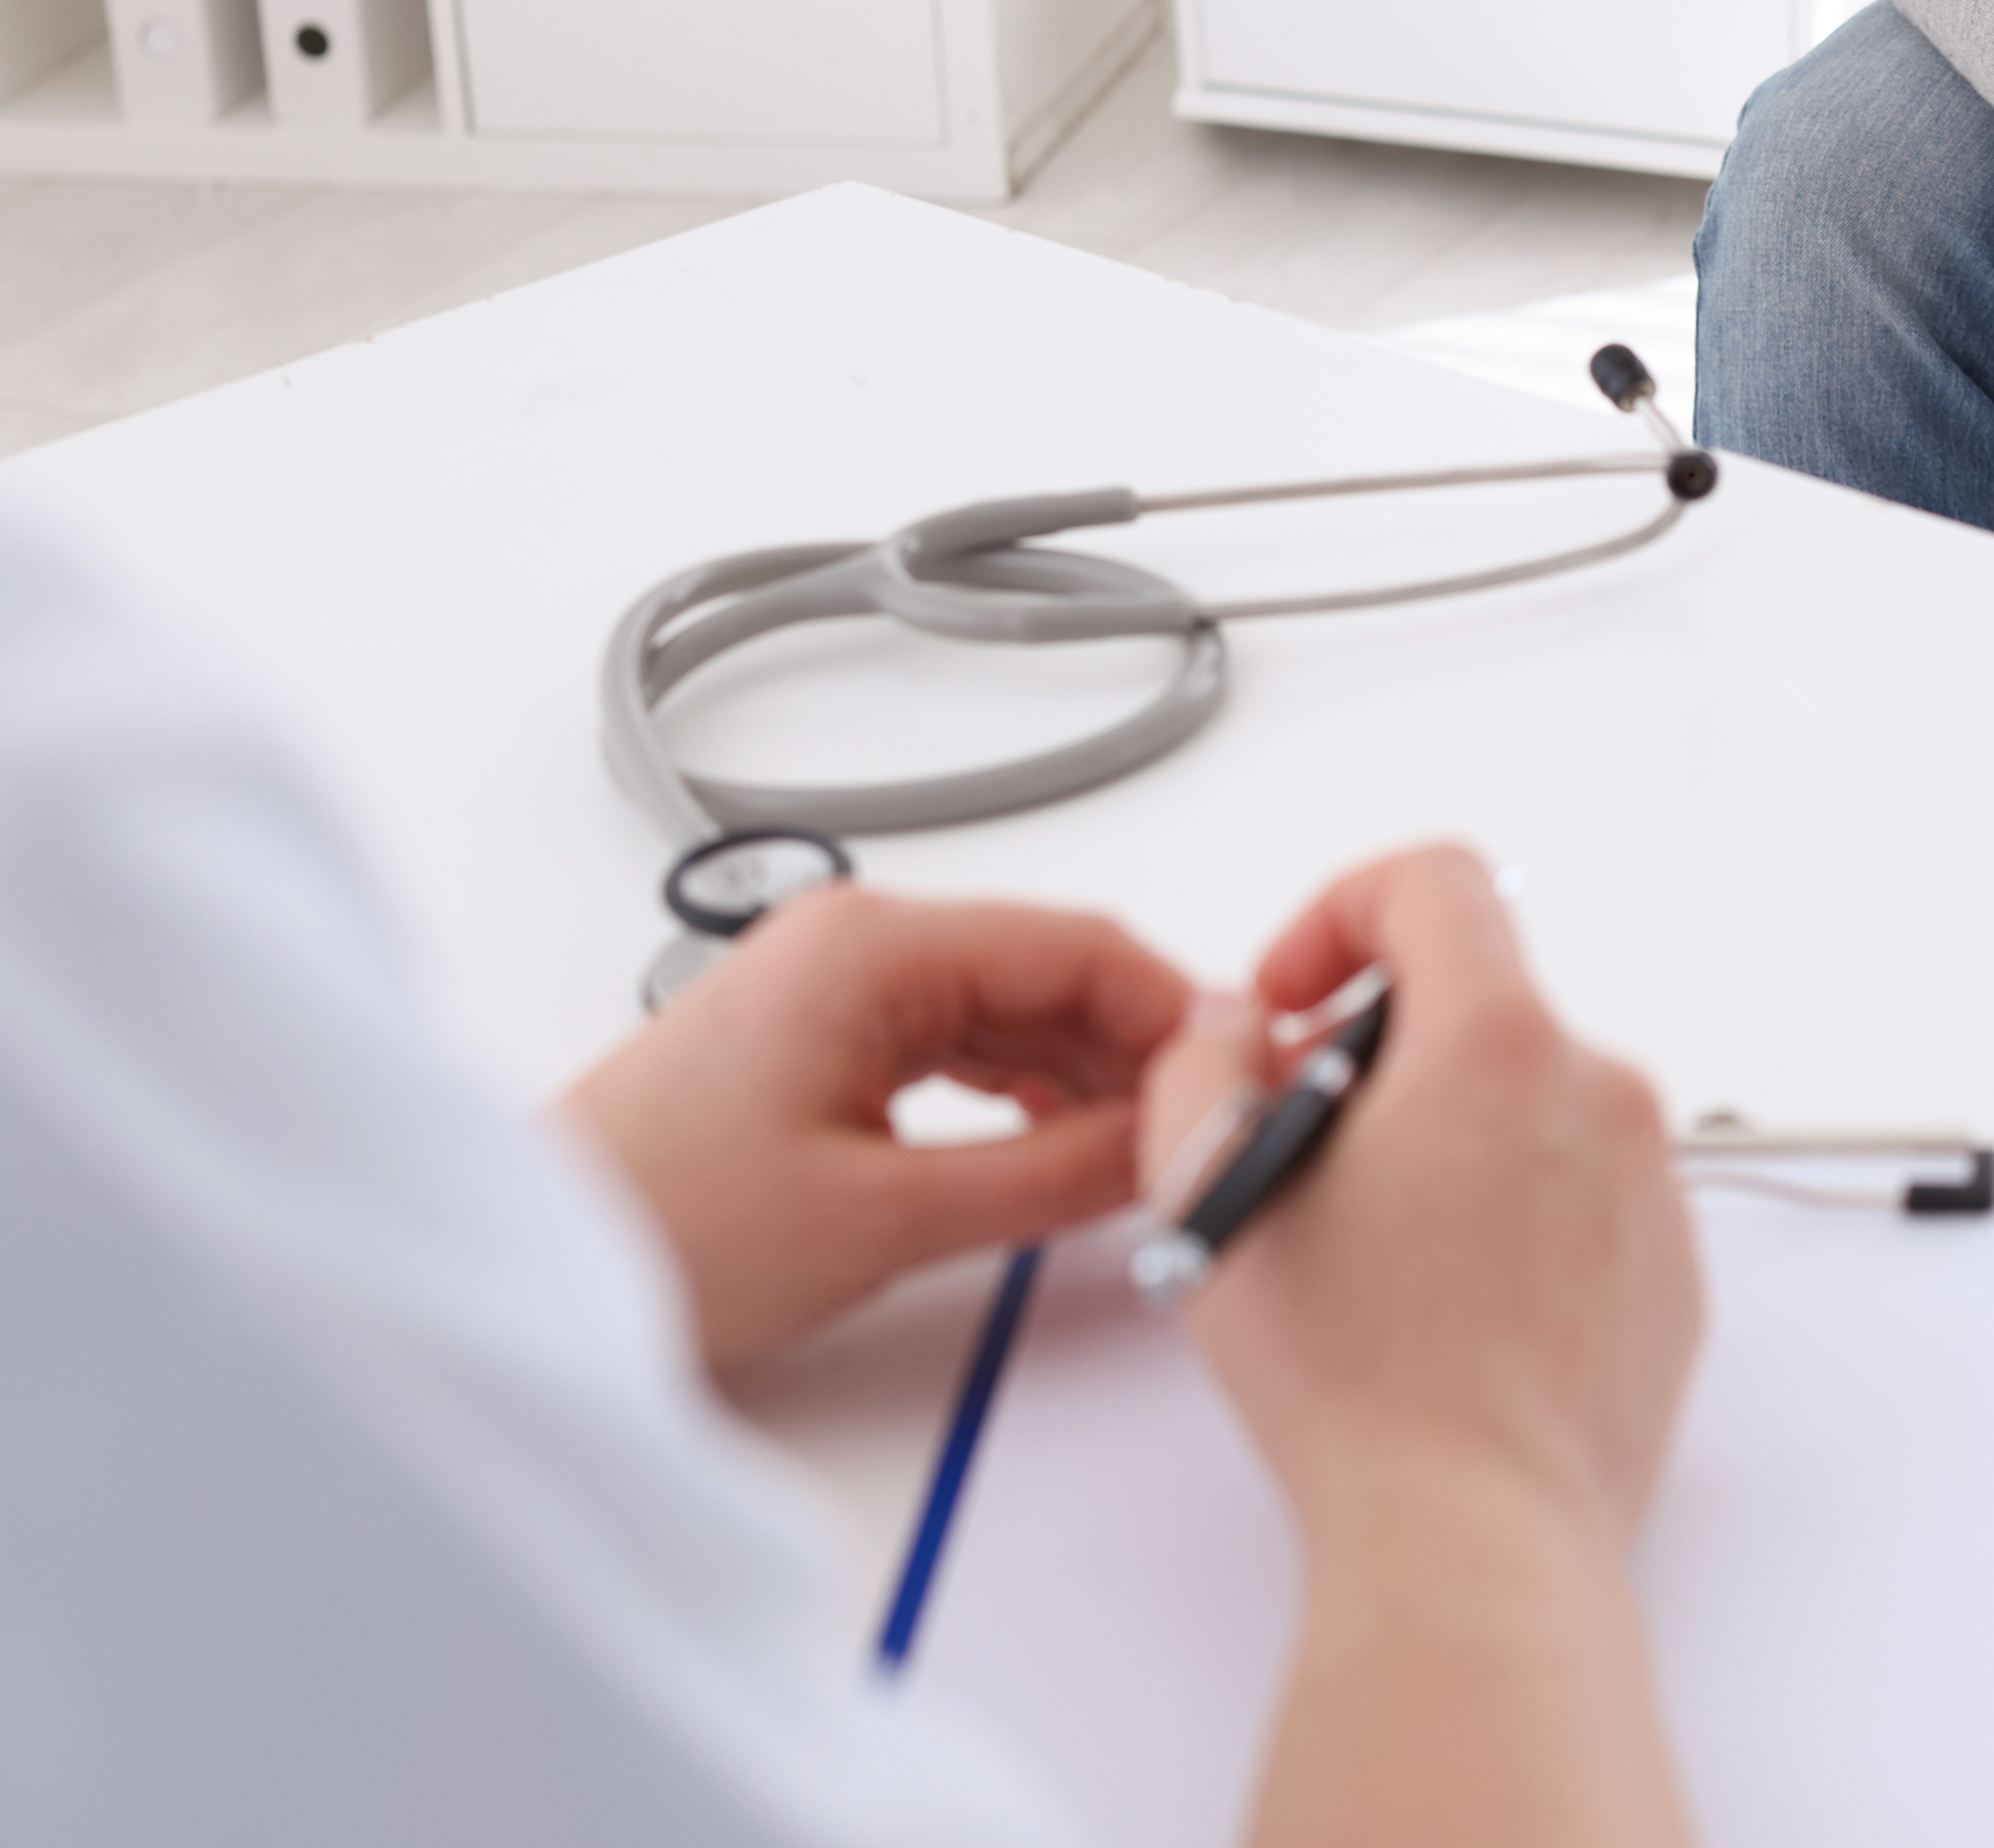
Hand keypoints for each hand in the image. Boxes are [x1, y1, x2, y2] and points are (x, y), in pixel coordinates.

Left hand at [561, 887, 1192, 1367]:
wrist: (532, 1270)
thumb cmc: (658, 1228)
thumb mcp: (890, 1215)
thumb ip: (1052, 1176)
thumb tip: (1164, 1143)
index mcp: (873, 947)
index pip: (1081, 948)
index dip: (1179, 1012)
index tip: (1239, 1075)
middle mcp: (854, 944)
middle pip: (1052, 973)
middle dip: (1140, 1050)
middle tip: (1205, 1129)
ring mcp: (833, 989)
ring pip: (1012, 1012)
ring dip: (1085, 1078)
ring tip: (1142, 1154)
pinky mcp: (818, 1042)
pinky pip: (960, 1045)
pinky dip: (1022, 1095)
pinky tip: (1059, 1152)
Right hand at [1142, 845, 1699, 1556]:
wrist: (1471, 1533)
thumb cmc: (1357, 1379)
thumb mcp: (1215, 1192)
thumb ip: (1203, 1066)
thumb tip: (1232, 1032)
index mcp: (1500, 1045)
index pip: (1436, 883)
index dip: (1342, 913)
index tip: (1294, 997)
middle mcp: (1600, 1094)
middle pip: (1481, 1006)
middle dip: (1381, 1050)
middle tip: (1307, 1141)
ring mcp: (1652, 1187)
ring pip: (1532, 1109)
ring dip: (1450, 1140)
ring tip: (1374, 1245)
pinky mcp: (1669, 1273)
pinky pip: (1584, 1200)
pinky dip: (1515, 1219)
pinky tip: (1448, 1306)